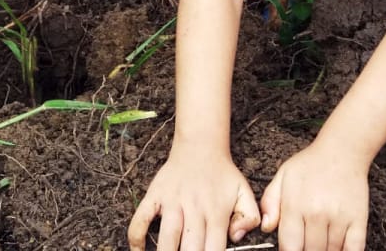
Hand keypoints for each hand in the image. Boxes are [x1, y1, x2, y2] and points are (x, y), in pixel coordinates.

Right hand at [128, 145, 260, 250]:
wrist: (200, 146)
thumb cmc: (222, 174)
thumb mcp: (244, 191)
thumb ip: (249, 217)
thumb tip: (237, 237)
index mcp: (217, 212)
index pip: (214, 248)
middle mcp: (194, 208)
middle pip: (190, 247)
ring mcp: (172, 202)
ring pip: (166, 237)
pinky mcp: (155, 195)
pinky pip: (140, 218)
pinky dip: (136, 236)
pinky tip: (138, 250)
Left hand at [259, 139, 368, 250]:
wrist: (342, 151)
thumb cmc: (311, 164)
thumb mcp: (283, 176)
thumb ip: (270, 202)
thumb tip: (266, 227)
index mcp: (295, 205)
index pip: (289, 246)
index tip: (291, 249)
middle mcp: (317, 214)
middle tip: (306, 243)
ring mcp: (339, 218)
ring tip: (320, 242)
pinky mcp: (358, 219)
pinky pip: (354, 249)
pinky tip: (338, 248)